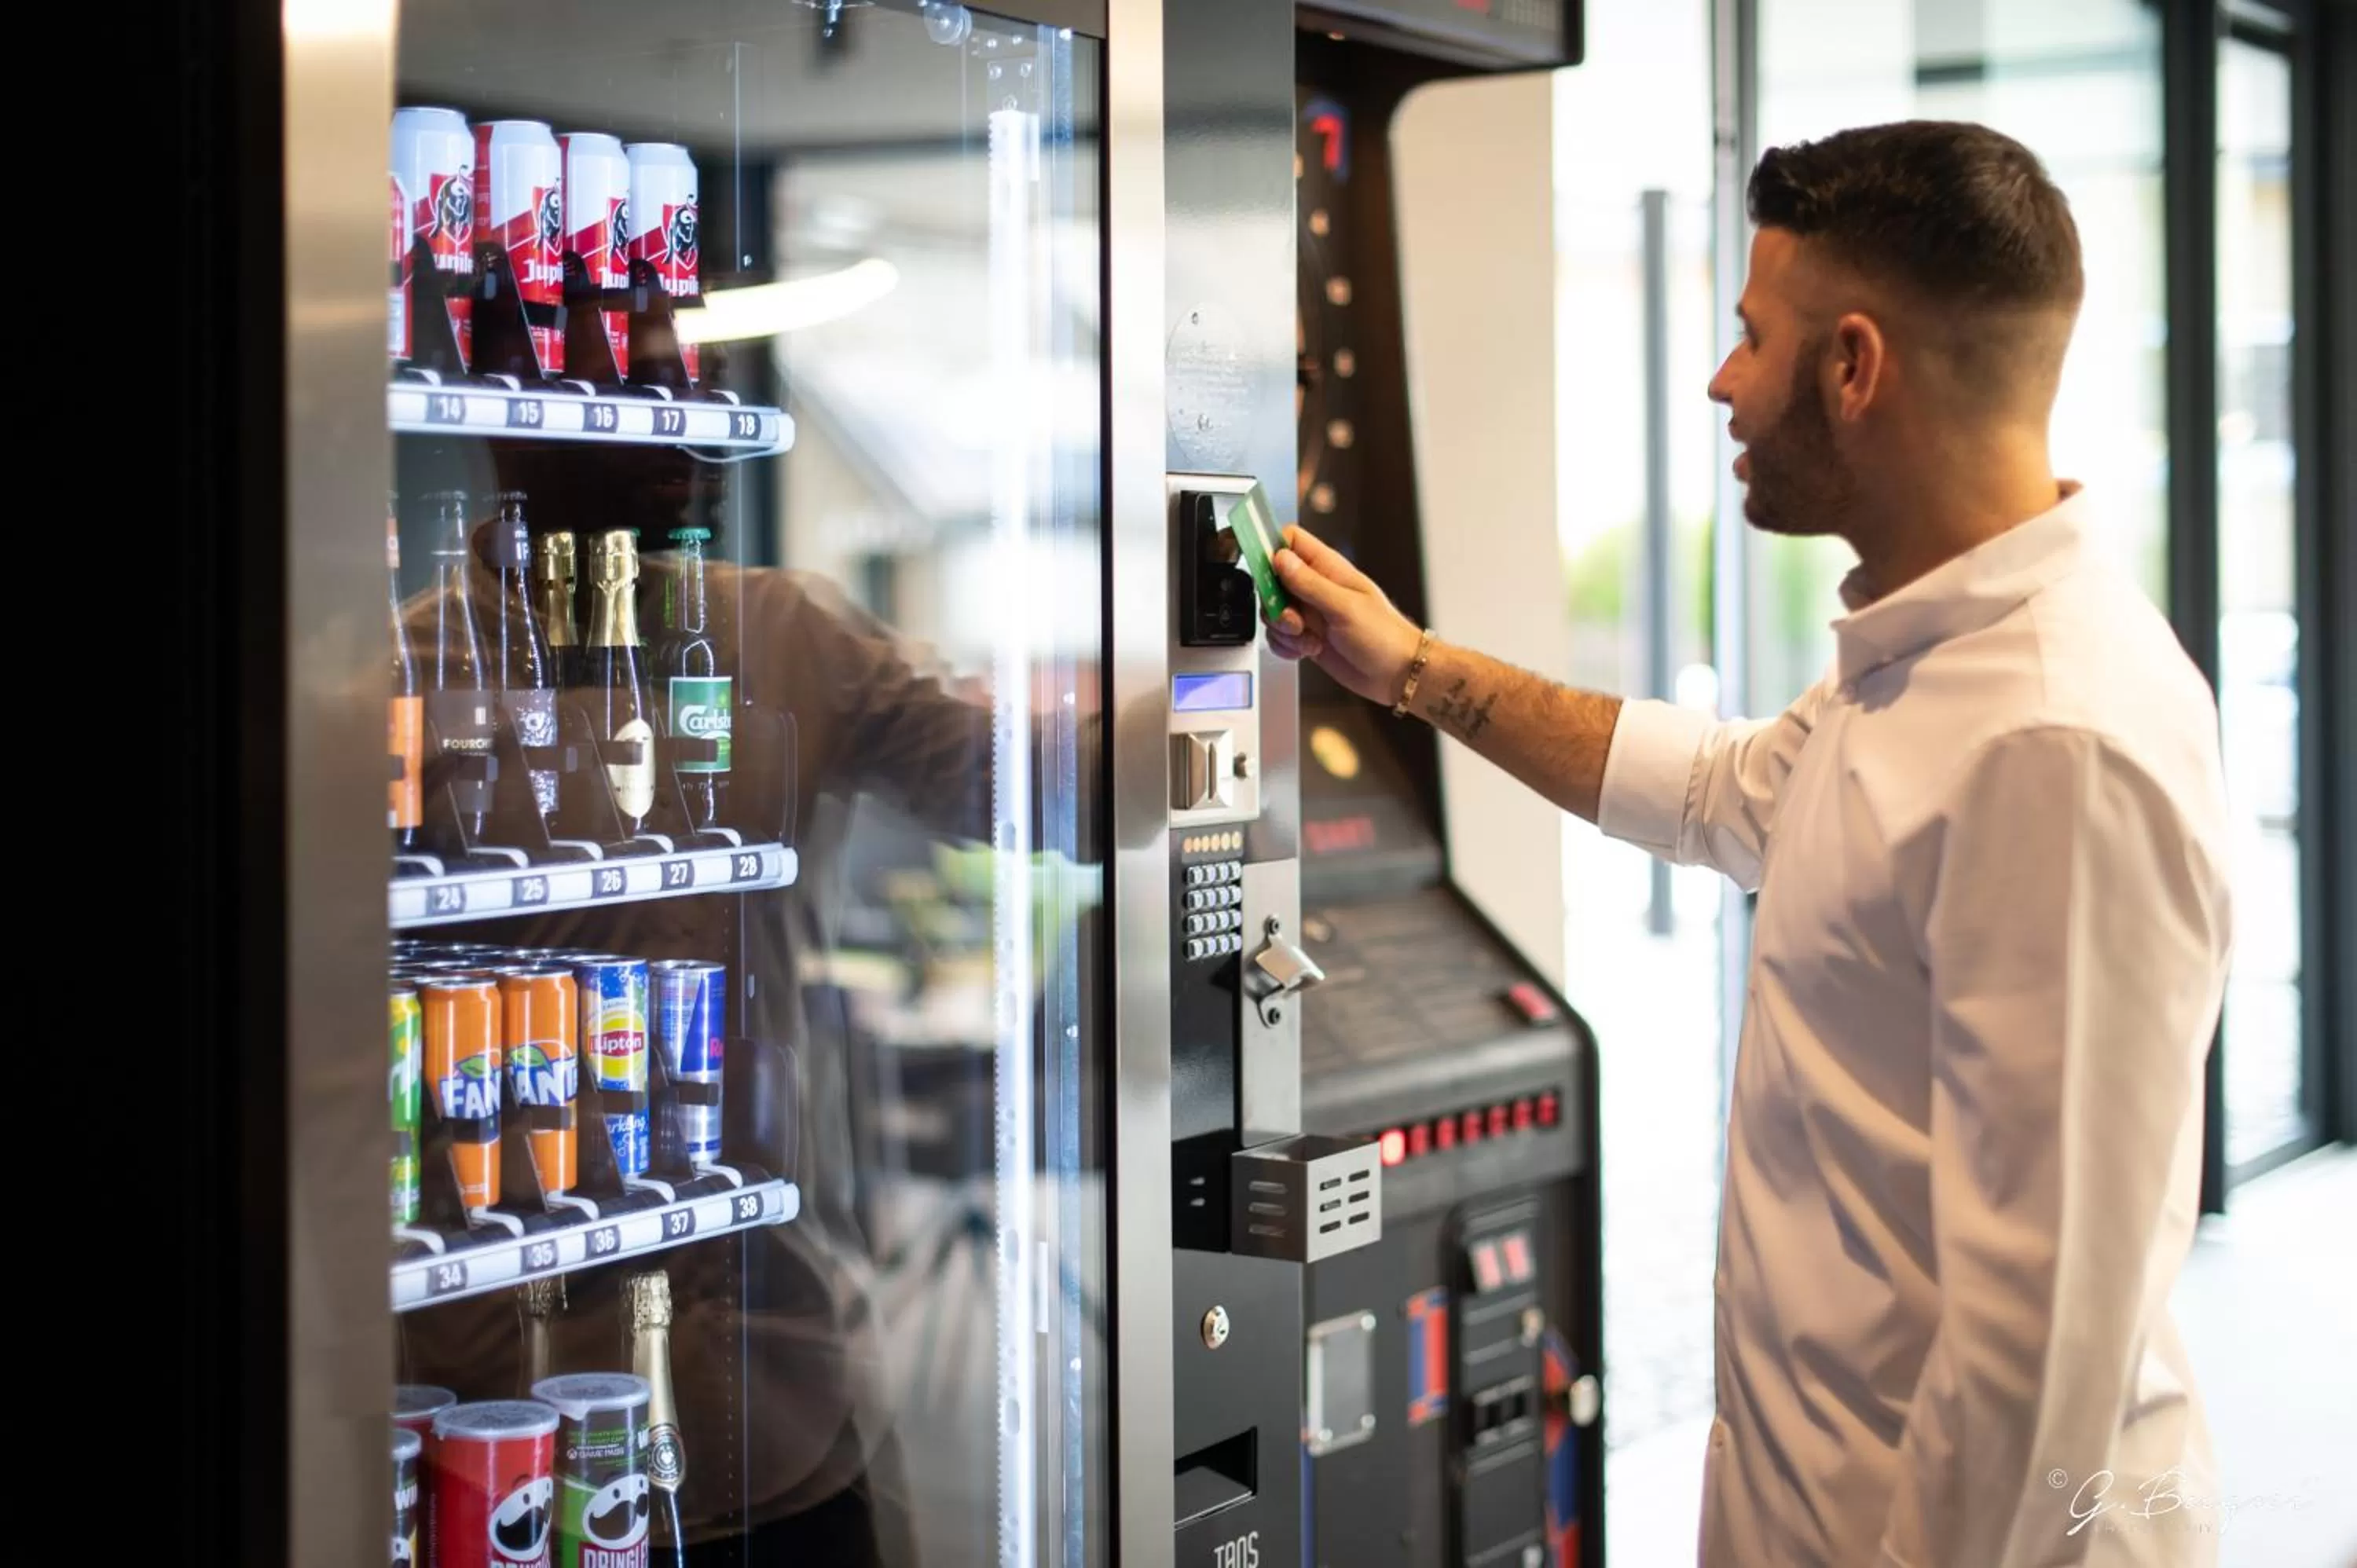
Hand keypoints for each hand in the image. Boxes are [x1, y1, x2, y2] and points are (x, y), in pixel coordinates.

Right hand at [1266, 526, 1424, 705]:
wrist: (1397, 674)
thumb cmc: (1384, 636)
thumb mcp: (1345, 606)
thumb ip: (1309, 583)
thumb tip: (1280, 558)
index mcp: (1328, 568)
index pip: (1290, 540)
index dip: (1271, 549)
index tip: (1266, 572)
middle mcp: (1316, 587)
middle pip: (1272, 579)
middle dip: (1274, 604)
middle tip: (1294, 620)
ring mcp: (1310, 612)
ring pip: (1273, 611)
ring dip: (1282, 630)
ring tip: (1308, 640)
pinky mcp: (1307, 636)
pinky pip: (1280, 636)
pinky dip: (1286, 646)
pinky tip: (1306, 651)